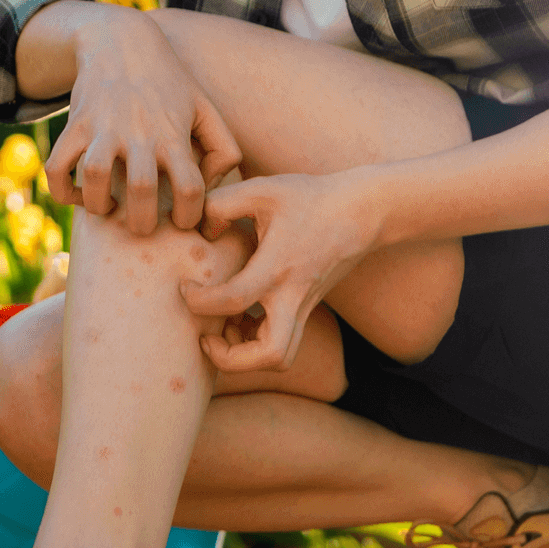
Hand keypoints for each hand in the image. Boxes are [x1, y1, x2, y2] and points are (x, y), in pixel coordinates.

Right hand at [44, 8, 241, 235]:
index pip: (190, 188)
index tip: (182, 220)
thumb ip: (224, 150)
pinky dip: (61, 190)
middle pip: (141, 189)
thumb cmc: (170, 84)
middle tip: (143, 225)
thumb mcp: (205, 109)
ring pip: (95, 176)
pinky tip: (77, 195)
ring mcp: (104, 128)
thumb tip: (211, 191)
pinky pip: (57, 165)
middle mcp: (140, 132)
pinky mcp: (76, 124)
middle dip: (142, 222)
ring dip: (99, 205)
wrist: (121, 42)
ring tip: (109, 208)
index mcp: (174, 134)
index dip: (189, 216)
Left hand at [181, 172, 376, 371]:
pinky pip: (282, 346)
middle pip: (270, 356)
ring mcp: (303, 308)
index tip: (185, 287)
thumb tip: (200, 231)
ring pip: (280, 358)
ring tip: (221, 329)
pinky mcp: (306, 310)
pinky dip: (255, 345)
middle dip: (230, 358)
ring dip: (245, 357)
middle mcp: (293, 297)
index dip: (198, 301)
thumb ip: (221, 203)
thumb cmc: (310, 197)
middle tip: (206, 337)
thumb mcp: (262, 189)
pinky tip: (238, 319)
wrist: (363, 211)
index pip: (231, 300)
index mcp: (277, 267)